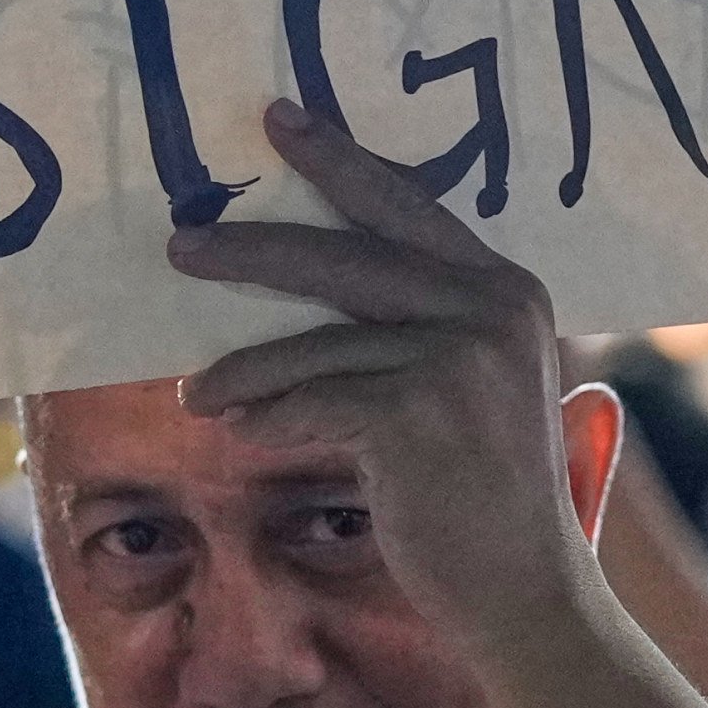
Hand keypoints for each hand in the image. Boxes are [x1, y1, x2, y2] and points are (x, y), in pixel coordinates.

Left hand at [170, 101, 608, 651]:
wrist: (526, 588)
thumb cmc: (478, 491)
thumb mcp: (467, 387)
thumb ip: (415, 325)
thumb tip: (300, 284)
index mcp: (504, 288)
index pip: (406, 205)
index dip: (339, 160)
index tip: (276, 119)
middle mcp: (490, 309)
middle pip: (346, 255)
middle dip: (254, 249)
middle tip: (181, 243)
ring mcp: (460, 358)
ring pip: (316, 341)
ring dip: (243, 370)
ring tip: (196, 394)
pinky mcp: (421, 414)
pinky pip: (313, 399)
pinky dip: (268, 416)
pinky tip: (242, 432)